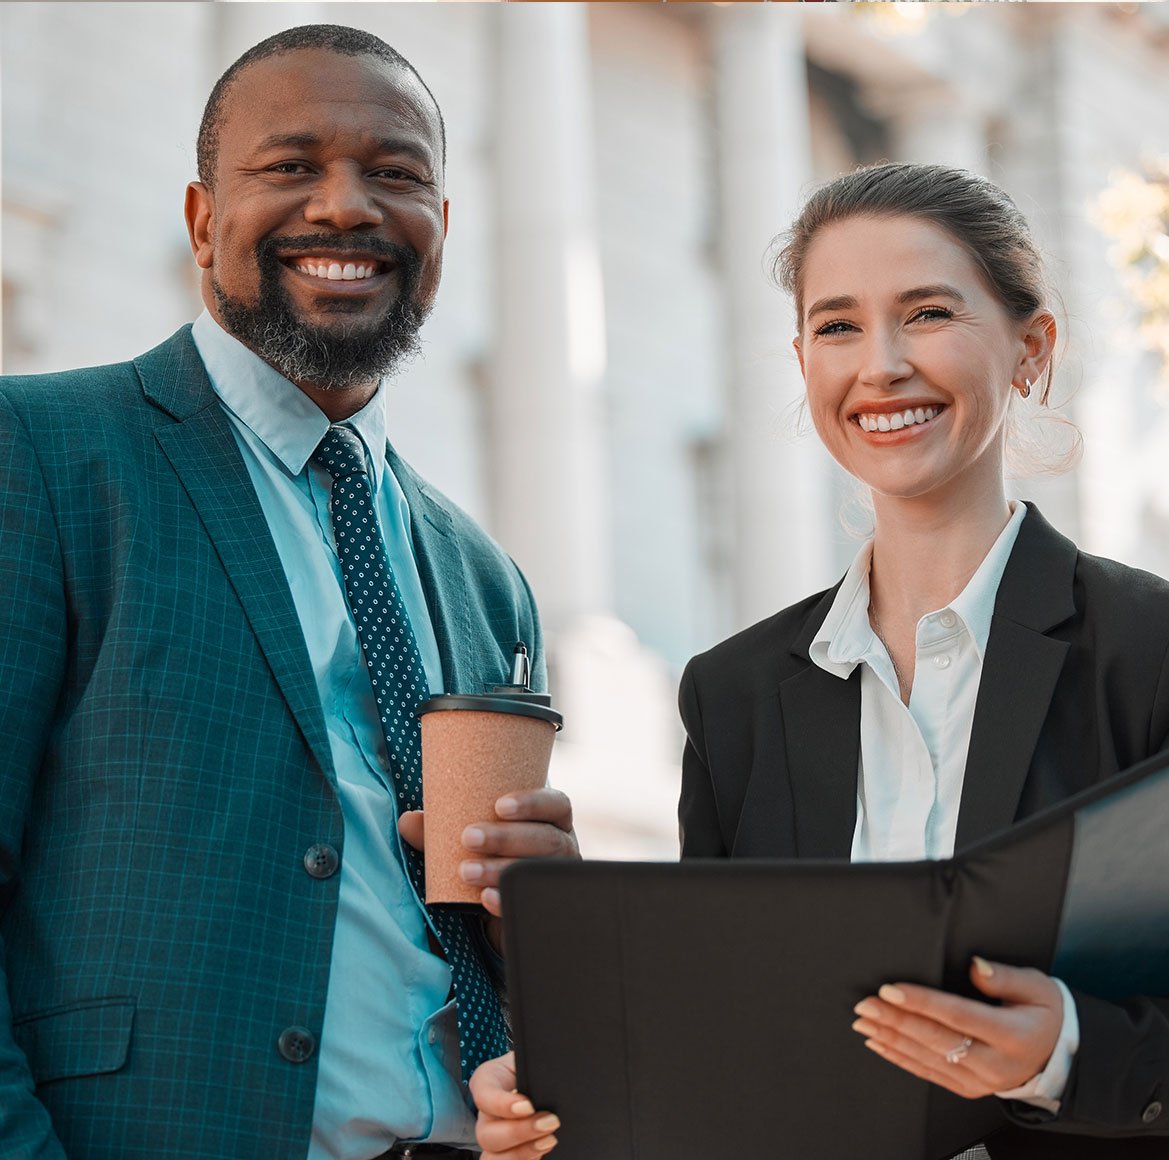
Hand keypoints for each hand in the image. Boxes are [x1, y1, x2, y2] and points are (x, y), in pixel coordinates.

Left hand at [398, 788, 578, 919]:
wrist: (496, 919)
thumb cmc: (487, 864)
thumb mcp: (466, 846)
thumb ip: (440, 834)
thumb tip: (408, 820)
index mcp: (550, 825)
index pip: (557, 804)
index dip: (534, 802)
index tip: (499, 806)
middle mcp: (560, 852)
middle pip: (547, 839)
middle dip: (508, 838)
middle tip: (469, 838)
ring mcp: (554, 884)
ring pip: (539, 872)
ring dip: (502, 869)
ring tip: (466, 872)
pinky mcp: (542, 912)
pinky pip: (533, 907)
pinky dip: (507, 901)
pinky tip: (485, 899)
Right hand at [471, 1051, 559, 1158]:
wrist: (543, 1079)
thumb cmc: (535, 1065)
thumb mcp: (531, 1056)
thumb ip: (535, 1060)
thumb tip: (548, 1069)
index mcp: (487, 1082)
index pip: (484, 1095)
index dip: (503, 1105)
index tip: (529, 1106)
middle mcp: (486, 1114)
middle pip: (486, 1134)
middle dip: (519, 1132)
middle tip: (550, 1122)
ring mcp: (495, 1137)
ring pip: (492, 1157)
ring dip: (521, 1154)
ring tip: (549, 1141)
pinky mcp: (507, 1153)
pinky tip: (542, 1151)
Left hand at [850, 956, 1063, 1097]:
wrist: (1059, 1057)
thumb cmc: (1045, 1015)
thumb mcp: (1038, 987)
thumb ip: (1004, 976)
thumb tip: (976, 966)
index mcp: (1012, 1035)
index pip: (957, 1016)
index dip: (921, 1002)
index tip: (890, 990)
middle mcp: (994, 1063)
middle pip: (935, 1038)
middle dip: (895, 1020)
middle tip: (865, 1005)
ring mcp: (980, 1080)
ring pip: (927, 1058)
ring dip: (891, 1039)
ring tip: (863, 1022)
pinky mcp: (969, 1088)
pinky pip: (929, 1074)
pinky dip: (901, 1058)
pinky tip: (879, 1045)